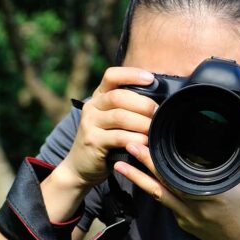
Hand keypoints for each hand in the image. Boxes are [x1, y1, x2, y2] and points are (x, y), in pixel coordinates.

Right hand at [59, 67, 159, 186]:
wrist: (80, 166)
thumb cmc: (105, 141)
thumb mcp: (112, 120)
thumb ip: (127, 108)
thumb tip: (158, 103)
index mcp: (98, 96)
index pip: (111, 76)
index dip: (131, 74)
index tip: (150, 78)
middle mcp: (92, 106)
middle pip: (118, 96)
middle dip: (142, 104)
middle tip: (158, 113)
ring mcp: (90, 123)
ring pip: (120, 116)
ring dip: (141, 122)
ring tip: (154, 128)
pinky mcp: (92, 141)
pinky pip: (118, 137)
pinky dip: (135, 139)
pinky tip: (145, 142)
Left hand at [114, 129, 239, 239]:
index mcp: (211, 191)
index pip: (180, 171)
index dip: (162, 156)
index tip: (150, 139)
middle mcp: (194, 204)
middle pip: (162, 181)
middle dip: (143, 162)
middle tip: (129, 144)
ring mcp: (186, 216)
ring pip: (157, 194)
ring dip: (138, 178)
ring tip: (121, 163)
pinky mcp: (183, 222)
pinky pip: (165, 203)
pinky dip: (152, 190)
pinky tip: (141, 179)